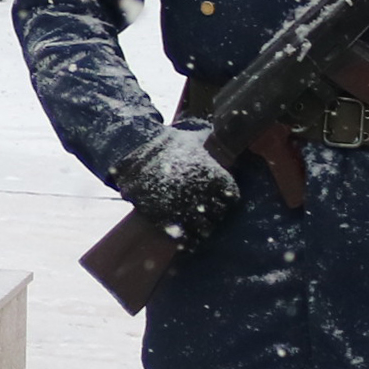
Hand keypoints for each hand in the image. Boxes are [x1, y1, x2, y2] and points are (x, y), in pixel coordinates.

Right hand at [111, 120, 239, 244]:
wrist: (134, 153)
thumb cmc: (167, 145)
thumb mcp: (194, 140)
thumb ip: (214, 142)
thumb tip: (234, 126)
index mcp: (213, 175)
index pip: (231, 196)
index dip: (226, 198)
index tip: (219, 197)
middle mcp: (203, 194)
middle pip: (220, 214)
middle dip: (214, 213)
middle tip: (206, 211)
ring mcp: (185, 208)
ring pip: (205, 229)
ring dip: (203, 228)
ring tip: (196, 225)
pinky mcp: (167, 219)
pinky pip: (185, 239)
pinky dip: (188, 241)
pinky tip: (187, 239)